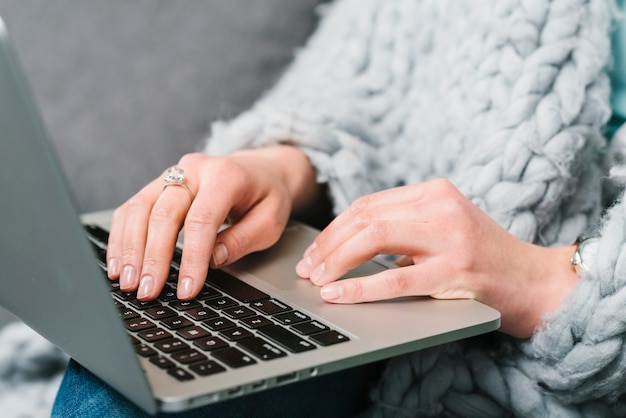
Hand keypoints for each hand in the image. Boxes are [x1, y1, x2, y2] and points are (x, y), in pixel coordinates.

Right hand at [106, 145, 318, 300]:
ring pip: (140, 208)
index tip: (186, 289)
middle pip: (163, 213)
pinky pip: (132, 208)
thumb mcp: (270, 220)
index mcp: (226, 176)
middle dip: (153, 257)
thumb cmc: (267, 196)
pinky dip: (122, 237)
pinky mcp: (158, 183)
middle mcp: (194, 169)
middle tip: (148, 292)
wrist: (261, 169)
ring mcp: (173, 173)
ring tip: (128, 283)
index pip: (201, 220)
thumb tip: (212, 260)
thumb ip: (243, 239)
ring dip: (130, 249)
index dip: (191, 258)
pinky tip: (119, 263)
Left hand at [295, 179, 577, 337]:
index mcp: (434, 191)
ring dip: (336, 261)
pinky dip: (359, 287)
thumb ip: (404, 227)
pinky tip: (337, 294)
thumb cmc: (484, 257)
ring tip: (316, 280)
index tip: (314, 250)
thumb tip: (347, 245)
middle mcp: (441, 206)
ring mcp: (450, 238)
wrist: (536, 281)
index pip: (368, 204)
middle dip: (327, 245)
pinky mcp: (456, 271)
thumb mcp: (444, 227)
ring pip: (374, 239)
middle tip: (307, 268)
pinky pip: (396, 279)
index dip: (334, 228)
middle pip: (365, 218)